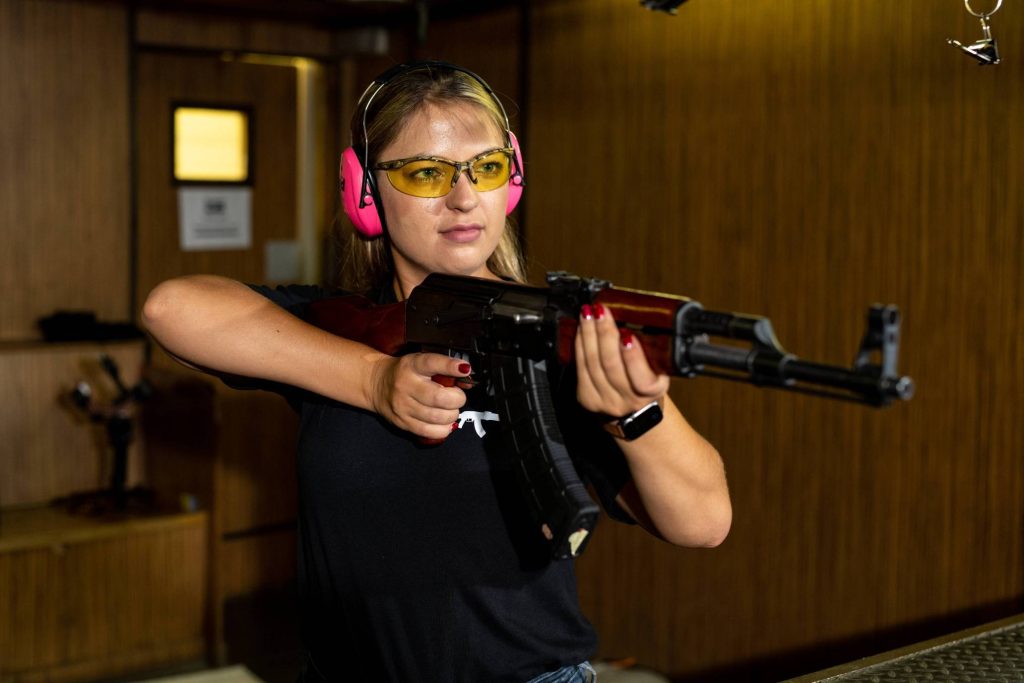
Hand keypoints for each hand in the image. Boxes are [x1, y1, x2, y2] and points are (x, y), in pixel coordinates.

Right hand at [368, 352, 471, 439]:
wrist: (377, 384)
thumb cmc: (405, 372)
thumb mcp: (420, 362)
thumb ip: (443, 368)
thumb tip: (467, 377)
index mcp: (412, 365)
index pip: (432, 363)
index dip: (450, 367)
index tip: (465, 369)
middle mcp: (406, 385)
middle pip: (439, 397)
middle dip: (457, 399)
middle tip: (458, 397)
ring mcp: (403, 406)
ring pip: (437, 417)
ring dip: (452, 415)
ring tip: (451, 409)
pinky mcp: (402, 422)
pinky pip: (429, 431)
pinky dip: (444, 428)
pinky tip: (445, 422)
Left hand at [575, 303, 669, 418]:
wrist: (631, 410)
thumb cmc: (646, 381)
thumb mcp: (659, 368)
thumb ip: (652, 351)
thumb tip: (640, 316)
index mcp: (652, 391)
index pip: (642, 379)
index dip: (633, 357)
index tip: (627, 335)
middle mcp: (628, 400)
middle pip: (611, 365)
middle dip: (604, 333)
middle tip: (601, 311)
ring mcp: (605, 401)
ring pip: (593, 364)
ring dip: (589, 334)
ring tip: (588, 313)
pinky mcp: (587, 398)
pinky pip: (580, 367)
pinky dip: (580, 344)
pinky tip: (581, 329)